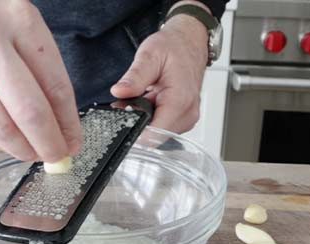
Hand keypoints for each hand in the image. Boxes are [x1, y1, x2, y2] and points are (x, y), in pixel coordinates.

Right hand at [0, 0, 81, 161]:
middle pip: (29, 110)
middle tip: (58, 156)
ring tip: (33, 154)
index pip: (54, 83)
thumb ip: (38, 64)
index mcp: (17, 17)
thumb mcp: (12, 23)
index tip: (74, 140)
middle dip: (49, 143)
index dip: (68, 121)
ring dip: (22, 148)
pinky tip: (7, 144)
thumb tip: (61, 120)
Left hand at [110, 11, 208, 133]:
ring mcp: (186, 118)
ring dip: (143, 119)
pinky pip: (162, 126)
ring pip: (156, 133)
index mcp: (180, 101)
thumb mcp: (149, 56)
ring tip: (141, 96)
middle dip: (136, 123)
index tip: (121, 121)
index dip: (134, 132)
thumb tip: (119, 91)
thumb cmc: (174, 46)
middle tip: (128, 102)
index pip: (154, 135)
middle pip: (153, 136)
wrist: (189, 41)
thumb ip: (134, 77)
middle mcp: (187, 113)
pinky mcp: (182, 118)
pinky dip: (150, 116)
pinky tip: (148, 100)